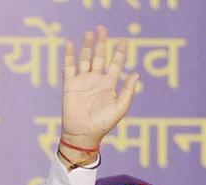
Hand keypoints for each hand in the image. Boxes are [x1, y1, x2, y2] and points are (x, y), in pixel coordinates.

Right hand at [60, 26, 139, 154]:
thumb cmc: (103, 124)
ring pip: (85, 59)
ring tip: (89, 33)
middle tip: (102, 28)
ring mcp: (83, 81)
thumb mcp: (120, 108)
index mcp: (109, 85)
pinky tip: (70, 44)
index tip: (124, 39)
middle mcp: (96, 80)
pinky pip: (69, 67)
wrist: (83, 134)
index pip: (116, 64)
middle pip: (99, 57)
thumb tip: (136, 74)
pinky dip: (69, 55)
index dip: (120, 52)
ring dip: (87, 46)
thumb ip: (128, 91)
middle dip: (101, 43)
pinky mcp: (70, 84)